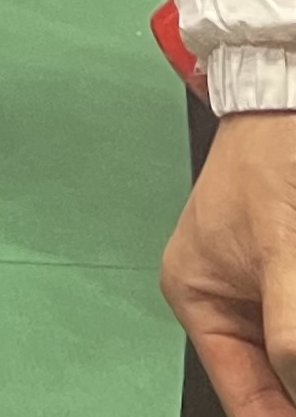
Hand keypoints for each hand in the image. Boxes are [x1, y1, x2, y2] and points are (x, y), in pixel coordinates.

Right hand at [163, 112, 295, 413]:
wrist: (288, 98)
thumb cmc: (268, 155)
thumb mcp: (278, 248)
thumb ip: (286, 325)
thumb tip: (294, 380)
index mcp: (199, 298)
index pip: (244, 396)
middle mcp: (228, 302)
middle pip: (275, 377)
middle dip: (294, 385)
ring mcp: (266, 291)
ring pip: (289, 352)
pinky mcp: (290, 273)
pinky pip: (294, 327)